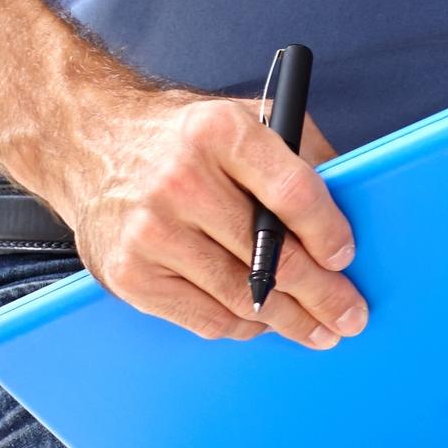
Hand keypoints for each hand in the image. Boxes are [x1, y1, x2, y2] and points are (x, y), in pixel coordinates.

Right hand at [41, 87, 364, 345]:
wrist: (92, 145)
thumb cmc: (185, 139)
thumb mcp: (247, 118)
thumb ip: (303, 153)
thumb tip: (354, 205)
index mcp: (219, 133)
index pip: (294, 193)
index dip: (328, 233)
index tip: (346, 257)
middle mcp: (180, 181)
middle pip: (272, 256)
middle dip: (323, 294)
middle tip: (351, 315)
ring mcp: (149, 232)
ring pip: (242, 296)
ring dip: (289, 320)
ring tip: (319, 329)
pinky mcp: (129, 274)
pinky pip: (205, 317)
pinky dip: (243, 325)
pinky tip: (265, 322)